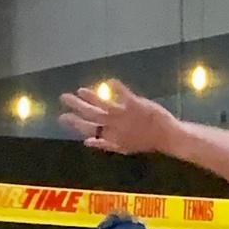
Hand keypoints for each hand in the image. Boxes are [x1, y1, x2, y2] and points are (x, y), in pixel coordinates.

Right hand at [60, 80, 174, 154]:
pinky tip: (109, 80)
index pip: (87, 129)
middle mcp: (114, 125)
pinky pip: (124, 94)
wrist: (166, 136)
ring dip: (91, 96)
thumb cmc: (145, 141)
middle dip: (76, 106)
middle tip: (63, 97)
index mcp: (110, 135)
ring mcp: (124, 114)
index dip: (74, 123)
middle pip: (91, 114)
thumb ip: (104, 144)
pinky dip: (117, 87)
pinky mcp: (135, 104)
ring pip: (103, 104)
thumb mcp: (122, 148)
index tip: (61, 116)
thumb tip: (86, 142)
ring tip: (80, 90)